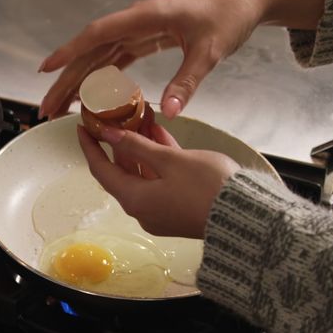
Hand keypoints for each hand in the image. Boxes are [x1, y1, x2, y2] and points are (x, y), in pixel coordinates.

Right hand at [38, 0, 324, 119]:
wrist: (246, 1)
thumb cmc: (228, 16)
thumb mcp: (210, 51)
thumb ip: (187, 81)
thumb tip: (170, 111)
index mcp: (144, 17)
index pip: (97, 35)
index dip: (69, 53)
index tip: (47, 70)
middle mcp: (136, 22)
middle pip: (91, 52)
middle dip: (67, 80)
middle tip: (47, 107)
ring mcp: (140, 30)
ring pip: (100, 57)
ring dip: (79, 81)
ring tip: (61, 106)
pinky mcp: (148, 38)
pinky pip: (116, 58)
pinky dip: (101, 77)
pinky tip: (90, 95)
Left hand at [77, 122, 239, 238]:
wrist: (249, 217)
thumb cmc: (209, 188)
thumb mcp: (170, 160)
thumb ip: (137, 145)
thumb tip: (110, 134)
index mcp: (135, 200)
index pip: (101, 170)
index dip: (90, 147)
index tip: (83, 127)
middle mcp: (144, 209)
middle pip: (122, 171)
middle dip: (120, 142)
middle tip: (115, 116)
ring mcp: (162, 210)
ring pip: (144, 172)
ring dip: (141, 146)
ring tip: (140, 117)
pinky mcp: (178, 208)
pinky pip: (160, 179)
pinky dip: (158, 159)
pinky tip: (159, 134)